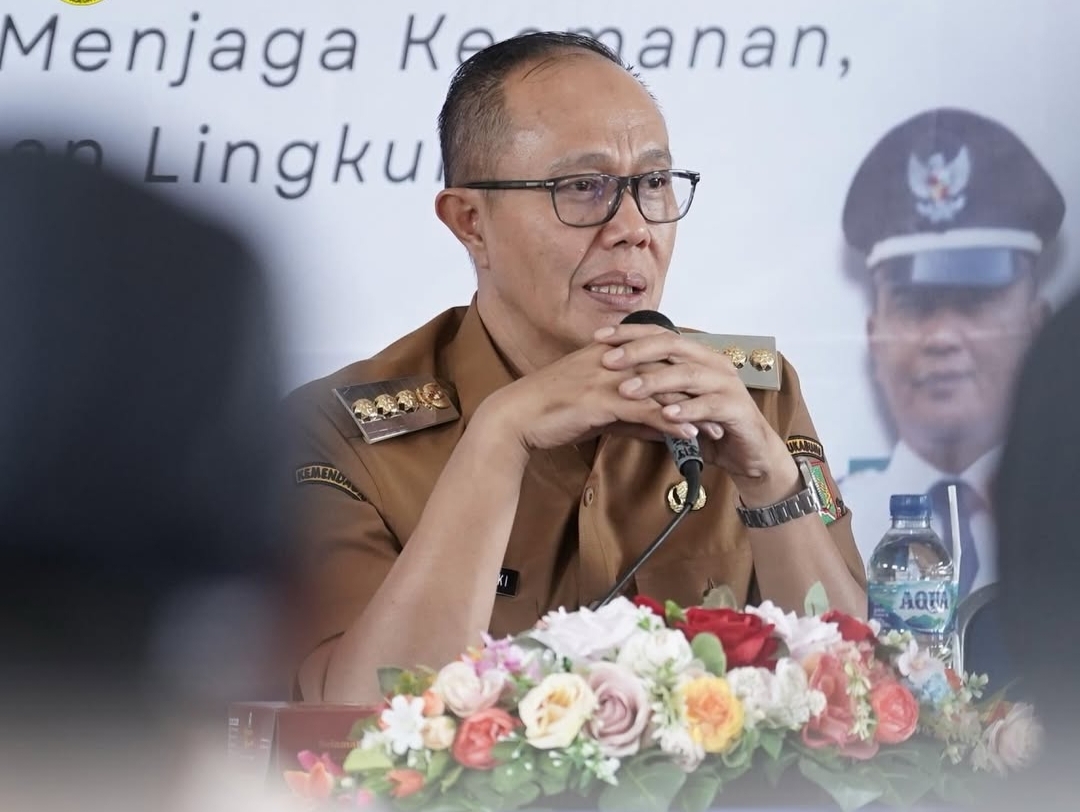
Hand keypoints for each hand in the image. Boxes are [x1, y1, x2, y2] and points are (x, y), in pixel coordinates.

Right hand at [475, 341, 698, 457]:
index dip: (683, 374)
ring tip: (715, 426)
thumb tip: (657, 426)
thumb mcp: (594, 409)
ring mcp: (604, 378)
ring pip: (659, 389)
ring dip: (690, 408)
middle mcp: (608, 360)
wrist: (514, 419)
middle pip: (664, 369)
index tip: (707, 392)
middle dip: (695, 390)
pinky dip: (670, 421)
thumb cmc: (548, 412)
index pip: (655, 358)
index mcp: (606, 354)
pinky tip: (689, 434)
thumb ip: (627, 413)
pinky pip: (643, 410)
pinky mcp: (599, 400)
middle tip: (721, 408)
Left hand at [593, 324, 798, 504]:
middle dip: (637, 351)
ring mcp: (727, 385)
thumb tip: (608, 384)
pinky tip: (665, 414)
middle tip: (607, 361)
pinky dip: (687, 409)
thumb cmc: (708, 426)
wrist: (748, 455)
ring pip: (688, 374)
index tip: (599, 336)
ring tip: (627, 391)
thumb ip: (649, 393)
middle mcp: (713, 363)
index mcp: (697, 356)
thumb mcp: (673, 405)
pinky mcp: (738, 409)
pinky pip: (710, 405)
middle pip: (672, 346)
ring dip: (655, 382)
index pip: (660, 334)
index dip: (629, 333)